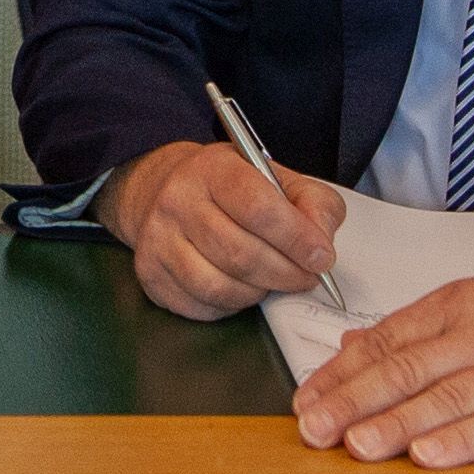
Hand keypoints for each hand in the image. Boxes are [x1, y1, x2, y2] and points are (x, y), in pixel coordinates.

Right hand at [111, 139, 343, 319]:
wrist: (165, 192)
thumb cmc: (231, 189)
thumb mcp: (276, 178)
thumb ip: (312, 203)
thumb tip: (321, 245)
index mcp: (213, 168)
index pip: (258, 207)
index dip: (296, 237)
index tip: (321, 257)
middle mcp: (178, 200)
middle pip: (241, 253)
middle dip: (286, 273)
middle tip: (307, 277)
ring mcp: (158, 239)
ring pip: (220, 286)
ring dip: (259, 291)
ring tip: (272, 280)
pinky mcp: (151, 274)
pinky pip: (202, 305)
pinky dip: (232, 304)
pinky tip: (241, 286)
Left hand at [293, 263, 473, 466]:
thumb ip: (415, 329)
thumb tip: (351, 347)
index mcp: (458, 307)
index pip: (387, 341)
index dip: (342, 374)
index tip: (305, 399)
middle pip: (407, 369)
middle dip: (353, 401)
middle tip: (313, 429)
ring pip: (445, 398)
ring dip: (396, 424)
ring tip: (356, 446)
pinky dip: (463, 442)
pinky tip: (430, 457)